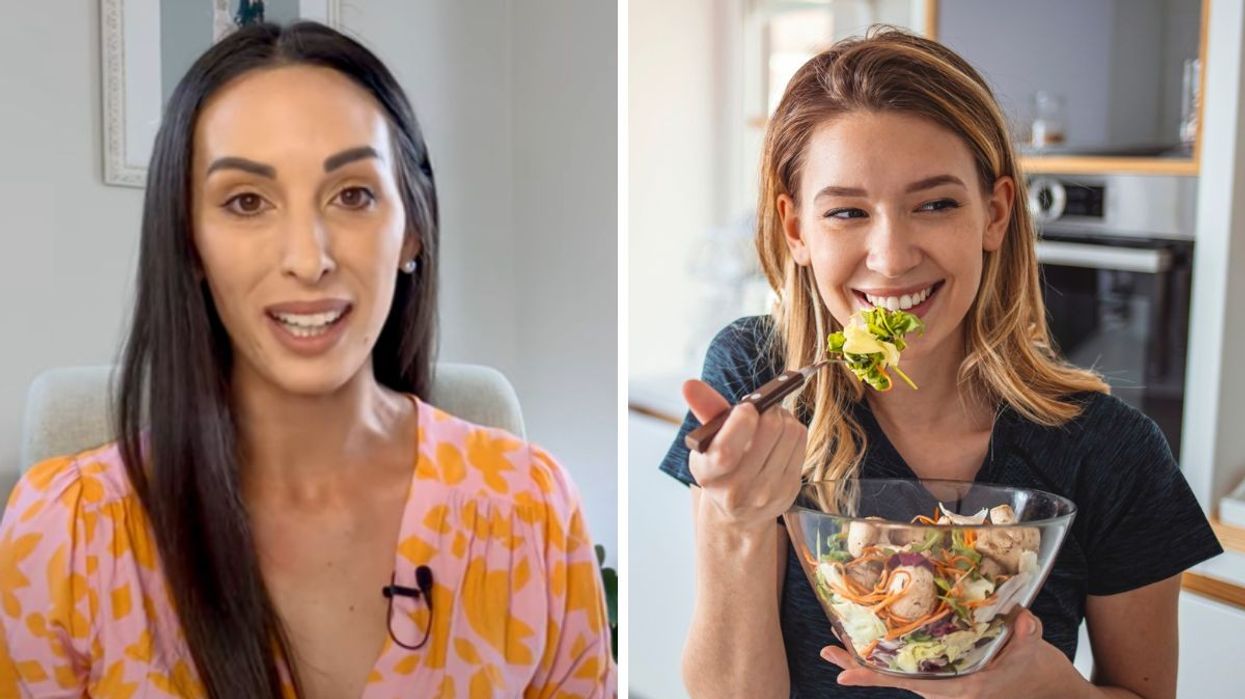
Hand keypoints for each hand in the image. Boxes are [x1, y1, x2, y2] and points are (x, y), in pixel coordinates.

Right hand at [684, 379, 806, 529]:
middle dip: (767, 408)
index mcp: (708, 475)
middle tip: (759, 407)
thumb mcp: (708, 442)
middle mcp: (736, 489)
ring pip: (789, 431)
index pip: (726, 451)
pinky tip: (780, 435)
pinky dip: (792, 428)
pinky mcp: (789, 489)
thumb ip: (703, 411)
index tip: (746, 406)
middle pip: (770, 430)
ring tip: (769, 419)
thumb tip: (689, 385)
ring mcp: (766, 492)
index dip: (741, 422)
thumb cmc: (721, 466)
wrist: (738, 511)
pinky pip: (800, 441)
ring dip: (782, 416)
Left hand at [820, 610, 1088, 698]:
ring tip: (834, 643)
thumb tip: (1022, 618)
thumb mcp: (1034, 650)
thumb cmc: (1038, 672)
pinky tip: (869, 639)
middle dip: (859, 666)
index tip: (844, 674)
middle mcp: (947, 686)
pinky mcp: (947, 670)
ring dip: (867, 658)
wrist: (1049, 690)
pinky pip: (911, 665)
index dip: (875, 678)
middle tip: (827, 650)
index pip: (910, 682)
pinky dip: (888, 653)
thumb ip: (1026, 635)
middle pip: (894, 677)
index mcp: (962, 686)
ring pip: (898, 672)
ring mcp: (945, 679)